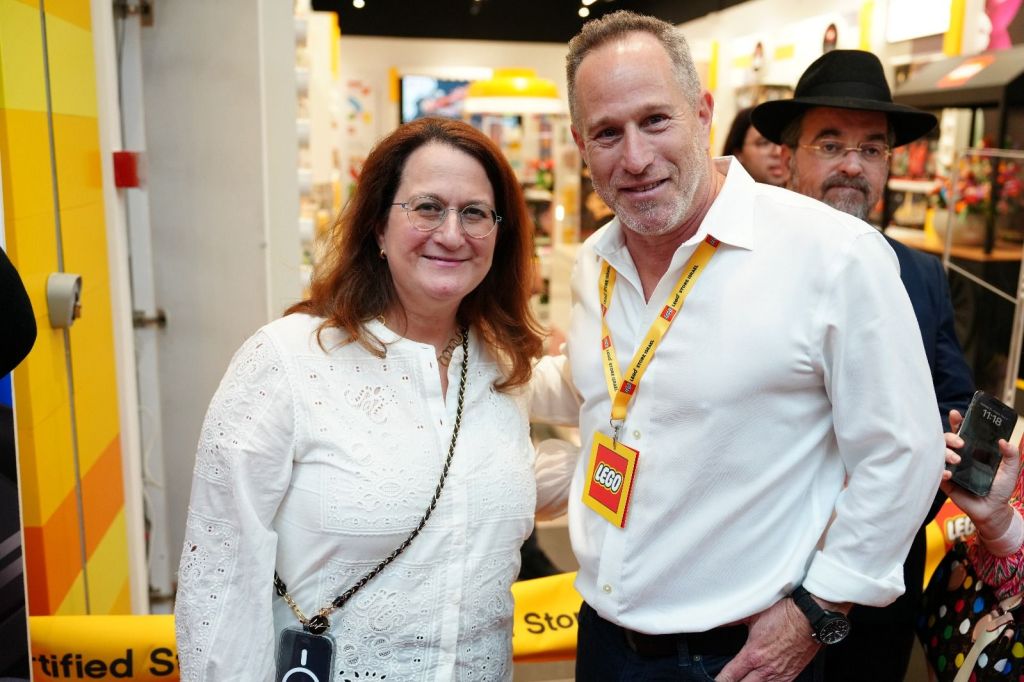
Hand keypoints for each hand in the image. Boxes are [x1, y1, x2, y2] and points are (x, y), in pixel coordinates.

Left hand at [715, 596, 824, 681]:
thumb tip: (716, 619)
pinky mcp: (791, 676)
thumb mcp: (752, 614)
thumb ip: (732, 620)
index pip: (730, 676)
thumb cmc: (785, 614)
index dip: (720, 680)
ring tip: (744, 679)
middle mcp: (766, 669)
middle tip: (729, 680)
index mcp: (753, 654)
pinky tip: (761, 681)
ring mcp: (779, 675)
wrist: (810, 618)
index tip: (716, 681)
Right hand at [941, 409, 1022, 539]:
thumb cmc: (1001, 490)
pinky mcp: (944, 481)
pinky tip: (949, 474)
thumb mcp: (1010, 470)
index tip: (956, 414)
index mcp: (973, 450)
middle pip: (946, 439)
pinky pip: (936, 472)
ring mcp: (950, 468)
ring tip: (957, 460)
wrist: (993, 511)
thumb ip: (1010, 455)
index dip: (957, 422)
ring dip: (945, 452)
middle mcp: (959, 456)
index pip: (962, 432)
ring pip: (938, 452)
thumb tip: (1003, 441)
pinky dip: (941, 471)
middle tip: (961, 443)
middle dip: (950, 436)